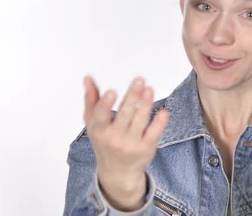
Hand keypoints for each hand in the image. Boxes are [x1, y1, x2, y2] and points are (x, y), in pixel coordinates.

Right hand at [83, 76, 169, 209]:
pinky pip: (154, 134)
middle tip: (139, 80)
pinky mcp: (146, 148)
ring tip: (149, 89)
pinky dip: (159, 123)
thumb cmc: (105, 141)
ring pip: (140, 121)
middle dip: (132, 97)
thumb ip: (91, 100)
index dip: (106, 104)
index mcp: (99, 130)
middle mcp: (114, 138)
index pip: (101, 116)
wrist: (118, 172)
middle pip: (125, 115)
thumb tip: (88, 78)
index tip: (112, 91)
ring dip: (146, 104)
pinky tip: (164, 112)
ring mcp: (131, 144)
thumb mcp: (93, 123)